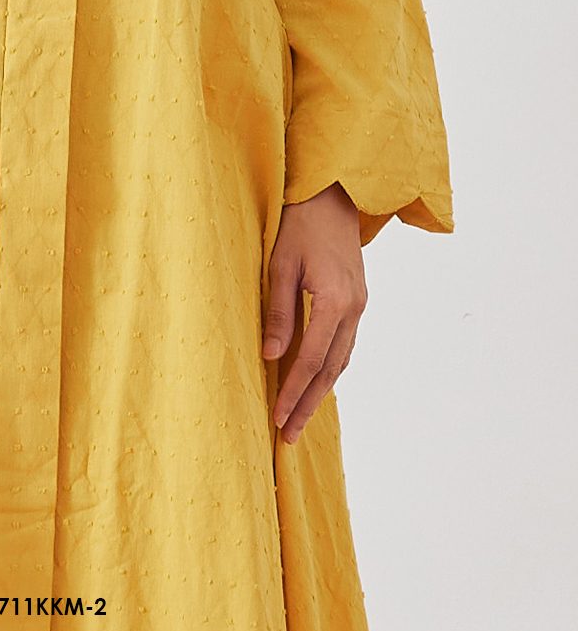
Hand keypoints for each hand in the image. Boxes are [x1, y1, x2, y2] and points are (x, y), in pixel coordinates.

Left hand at [263, 181, 366, 445]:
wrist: (330, 194)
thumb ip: (279, 313)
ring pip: (341, 360)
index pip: (312, 360)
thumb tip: (272, 357)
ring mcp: (359, 304)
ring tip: (299, 418)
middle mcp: (354, 308)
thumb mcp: (280, 265)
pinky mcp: (356, 299)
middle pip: (331, 369)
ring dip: (320, 391)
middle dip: (309, 404)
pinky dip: (329, 367)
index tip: (277, 418)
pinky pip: (344, 344)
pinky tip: (315, 381)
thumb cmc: (298, 225)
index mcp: (336, 301)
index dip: (294, 392)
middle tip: (288, 436)